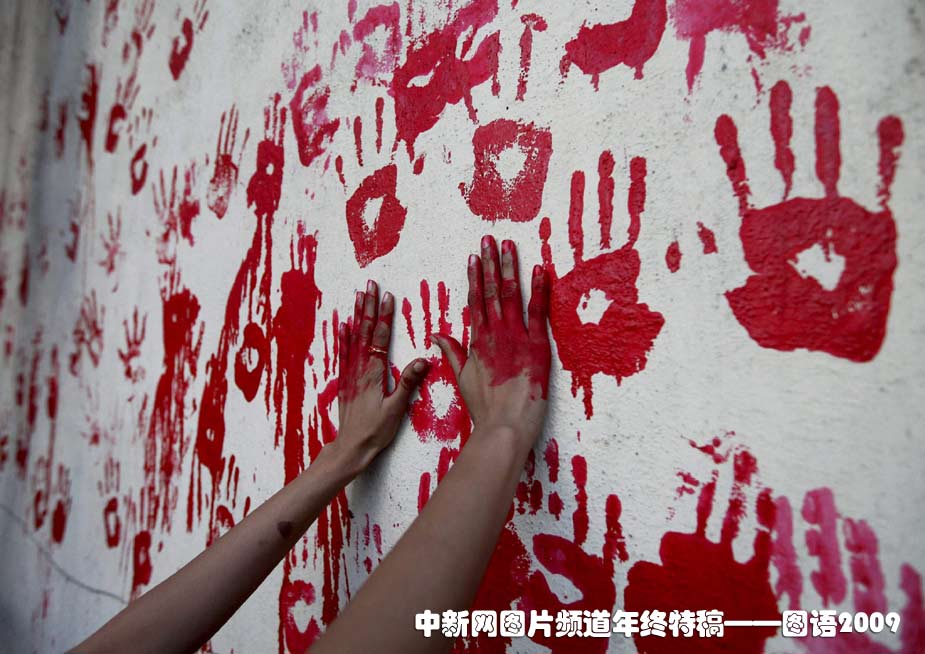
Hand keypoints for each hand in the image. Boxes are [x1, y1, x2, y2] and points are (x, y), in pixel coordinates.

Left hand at [333, 280, 429, 472]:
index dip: (385, 316)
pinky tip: (343, 325)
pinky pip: (344, 353)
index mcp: (374, 373)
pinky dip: (343, 337)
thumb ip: (408, 383)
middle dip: (369, 306)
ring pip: (354, 338)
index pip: (380, 338)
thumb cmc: (376, 430)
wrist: (351, 447)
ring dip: (357, 315)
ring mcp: (350, 373)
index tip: (388, 296)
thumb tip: (422, 360)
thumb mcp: (396, 409)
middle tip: (370, 284)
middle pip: (365, 331)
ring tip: (359, 295)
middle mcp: (360, 369)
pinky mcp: (345, 381)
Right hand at [434, 236, 550, 448]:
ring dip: (510, 267)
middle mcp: (494, 333)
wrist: (504, 426)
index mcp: (478, 340)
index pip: (475, 300)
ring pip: (511, 294)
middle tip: (490, 239)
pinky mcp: (537, 345)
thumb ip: (453, 352)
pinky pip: (538, 311)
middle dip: (490, 262)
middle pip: (492, 290)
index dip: (475, 276)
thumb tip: (437, 335)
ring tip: (509, 245)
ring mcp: (515, 337)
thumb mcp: (463, 378)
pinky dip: (539, 288)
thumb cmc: (485, 408)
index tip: (474, 256)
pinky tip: (540, 269)